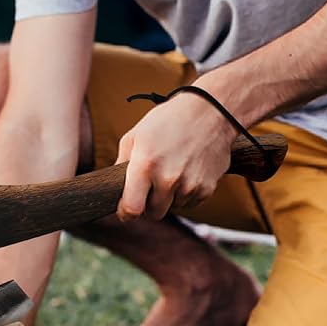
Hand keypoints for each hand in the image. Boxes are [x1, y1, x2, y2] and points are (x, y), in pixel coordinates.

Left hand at [116, 90, 236, 221]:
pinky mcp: (207, 189)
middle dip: (149, 204)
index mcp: (145, 165)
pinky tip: (187, 171)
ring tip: (172, 171)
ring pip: (172, 208)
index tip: (126, 210)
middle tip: (151, 185)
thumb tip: (115, 189)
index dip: (126, 214)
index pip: (132, 209)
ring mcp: (189, 186)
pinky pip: (190, 203)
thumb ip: (121, 165)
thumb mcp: (135, 136)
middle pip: (153, 213)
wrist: (211, 111)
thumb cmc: (168, 121)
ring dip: (169, 197)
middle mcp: (168, 179)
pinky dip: (186, 193)